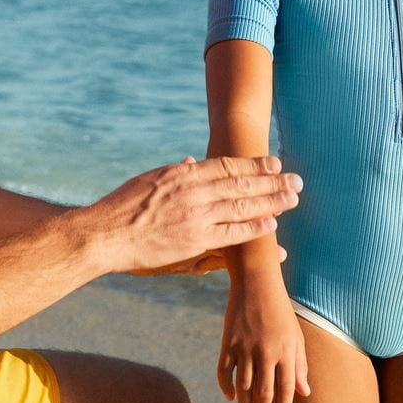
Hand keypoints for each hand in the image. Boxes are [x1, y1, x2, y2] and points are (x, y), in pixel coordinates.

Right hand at [131, 159, 290, 275]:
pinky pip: (232, 234)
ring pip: (242, 206)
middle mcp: (194, 191)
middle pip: (242, 184)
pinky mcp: (194, 240)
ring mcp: (196, 216)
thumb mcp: (151, 179)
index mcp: (183, 174)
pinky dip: (254, 228)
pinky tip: (272, 225)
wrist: (106, 234)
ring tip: (292, 198)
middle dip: (272, 181)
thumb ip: (178, 173)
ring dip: (271, 202)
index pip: (228, 165)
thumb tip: (194, 161)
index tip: (274, 163)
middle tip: (296, 180)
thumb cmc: (124, 206)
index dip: (254, 164)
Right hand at [217, 278, 309, 402]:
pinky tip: (231, 397)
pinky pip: (225, 372)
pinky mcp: (228, 343)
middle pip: (264, 392)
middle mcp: (265, 352)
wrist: (256, 283)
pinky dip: (226, 387)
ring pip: (243, 386)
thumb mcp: (296, 336)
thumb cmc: (280, 311)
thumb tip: (304, 392)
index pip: (286, 389)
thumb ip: (300, 365)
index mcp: (285, 351)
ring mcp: (244, 348)